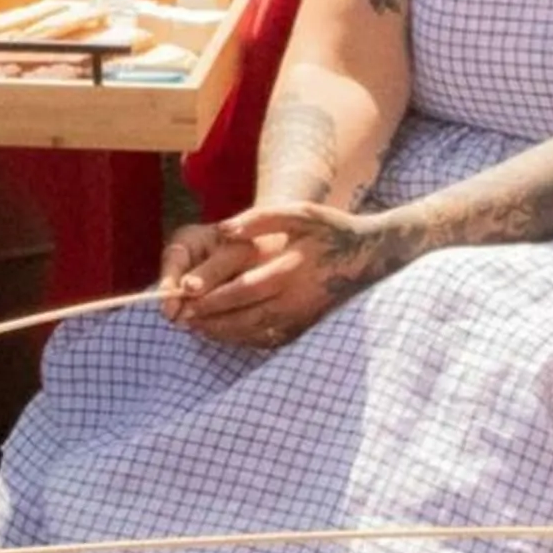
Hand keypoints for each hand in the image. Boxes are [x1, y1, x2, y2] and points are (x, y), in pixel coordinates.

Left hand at [166, 201, 398, 347]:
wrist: (369, 255)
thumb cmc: (331, 229)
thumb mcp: (301, 213)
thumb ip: (260, 218)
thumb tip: (223, 230)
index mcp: (291, 269)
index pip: (243, 289)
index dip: (213, 296)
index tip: (186, 297)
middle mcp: (295, 298)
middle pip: (244, 316)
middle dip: (211, 319)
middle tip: (182, 318)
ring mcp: (301, 317)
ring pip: (255, 332)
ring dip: (223, 333)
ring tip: (195, 328)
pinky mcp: (305, 326)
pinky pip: (269, 340)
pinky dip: (243, 339)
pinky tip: (224, 333)